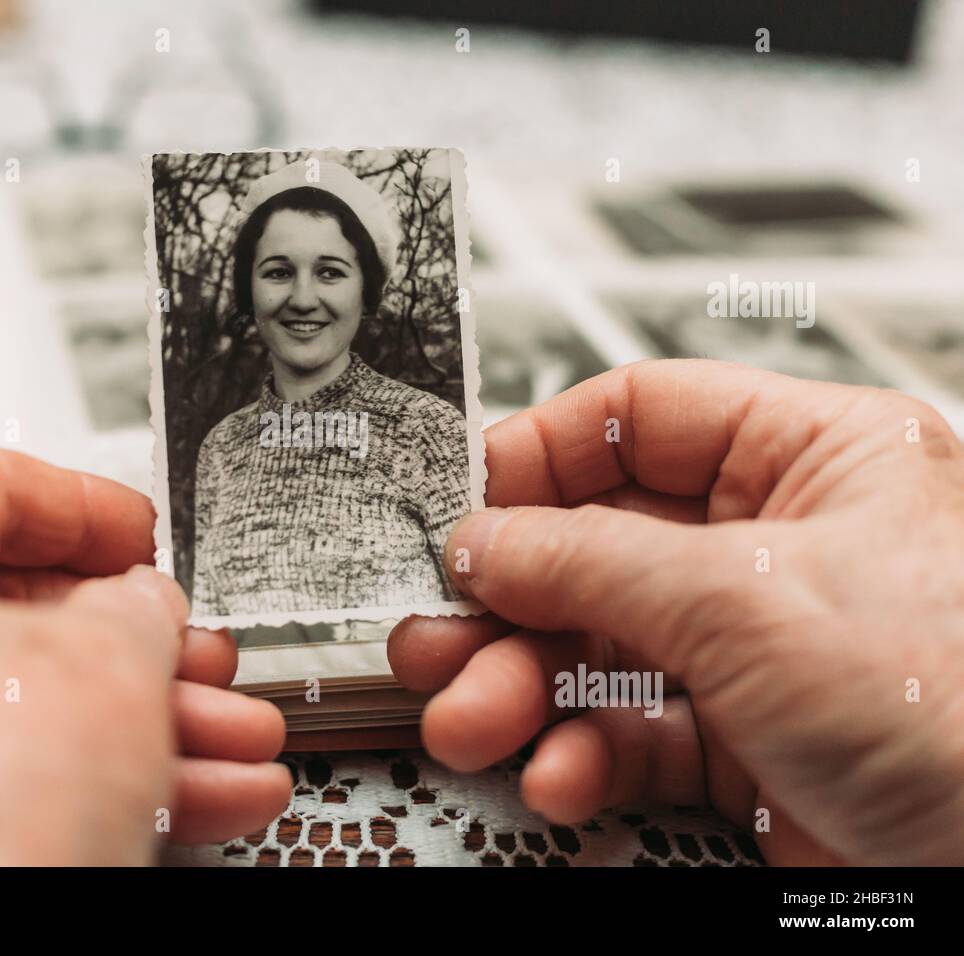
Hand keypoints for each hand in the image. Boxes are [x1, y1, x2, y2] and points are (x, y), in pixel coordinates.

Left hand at [0, 443, 289, 864]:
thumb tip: (141, 609)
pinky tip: (205, 791)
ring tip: (234, 736)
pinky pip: (2, 776)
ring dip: (149, 720)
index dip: (82, 503)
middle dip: (138, 642)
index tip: (139, 530)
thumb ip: (134, 604)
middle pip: (5, 612)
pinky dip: (103, 777)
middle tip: (196, 649)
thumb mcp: (104, 657)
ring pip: (21, 705)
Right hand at [389, 360, 963, 864]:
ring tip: (472, 718)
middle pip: (598, 546)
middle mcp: (779, 546)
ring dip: (524, 688)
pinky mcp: (747, 744)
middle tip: (441, 634)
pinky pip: (632, 731)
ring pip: (601, 648)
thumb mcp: (747, 600)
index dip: (538, 454)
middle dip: (512, 600)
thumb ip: (591, 562)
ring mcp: (758, 651)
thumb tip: (483, 542)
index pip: (638, 417)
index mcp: (811, 458)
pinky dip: (583, 755)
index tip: (461, 504)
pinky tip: (561, 774)